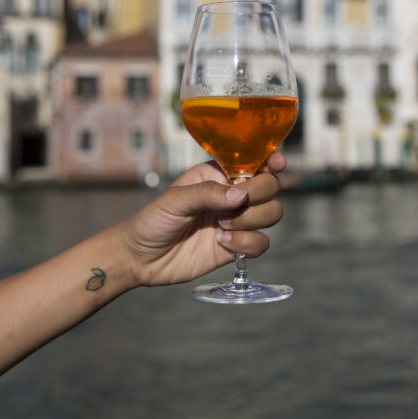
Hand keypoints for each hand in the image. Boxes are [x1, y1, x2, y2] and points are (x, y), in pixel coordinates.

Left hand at [118, 153, 286, 285]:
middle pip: (270, 187)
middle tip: (232, 207)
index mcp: (218, 174)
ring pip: (272, 213)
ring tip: (222, 227)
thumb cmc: (153, 220)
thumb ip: (208, 193)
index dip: (270, 160)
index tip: (276, 164)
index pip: (254, 161)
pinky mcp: (237, 246)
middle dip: (258, 195)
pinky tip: (223, 244)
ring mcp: (236, 221)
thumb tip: (240, 195)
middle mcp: (232, 195)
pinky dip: (248, 244)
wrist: (141, 258)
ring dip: (252, 220)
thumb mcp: (175, 200)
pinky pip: (262, 243)